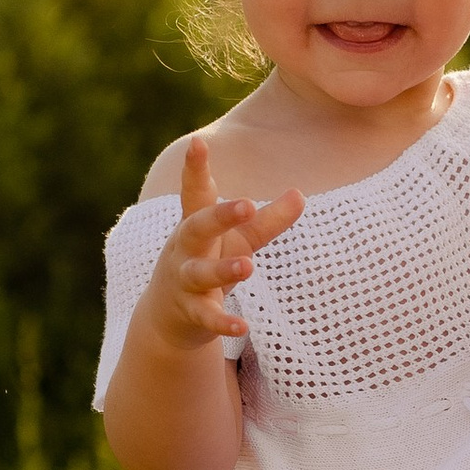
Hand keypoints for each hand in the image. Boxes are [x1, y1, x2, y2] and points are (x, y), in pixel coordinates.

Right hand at [140, 137, 301, 353]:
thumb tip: (300, 194)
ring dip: (223, 269)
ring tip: (247, 266)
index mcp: (196, 223)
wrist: (168, 315)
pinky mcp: (191, 312)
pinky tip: (243, 327)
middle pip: (197, 227)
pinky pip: (206, 317)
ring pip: (200, 273)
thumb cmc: (207, 261)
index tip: (198, 142)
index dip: (195, 168)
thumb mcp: (239, 240)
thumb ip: (268, 220)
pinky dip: (223, 322)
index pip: (195, 191)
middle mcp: (185, 248)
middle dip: (219, 216)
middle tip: (245, 204)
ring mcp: (185, 281)